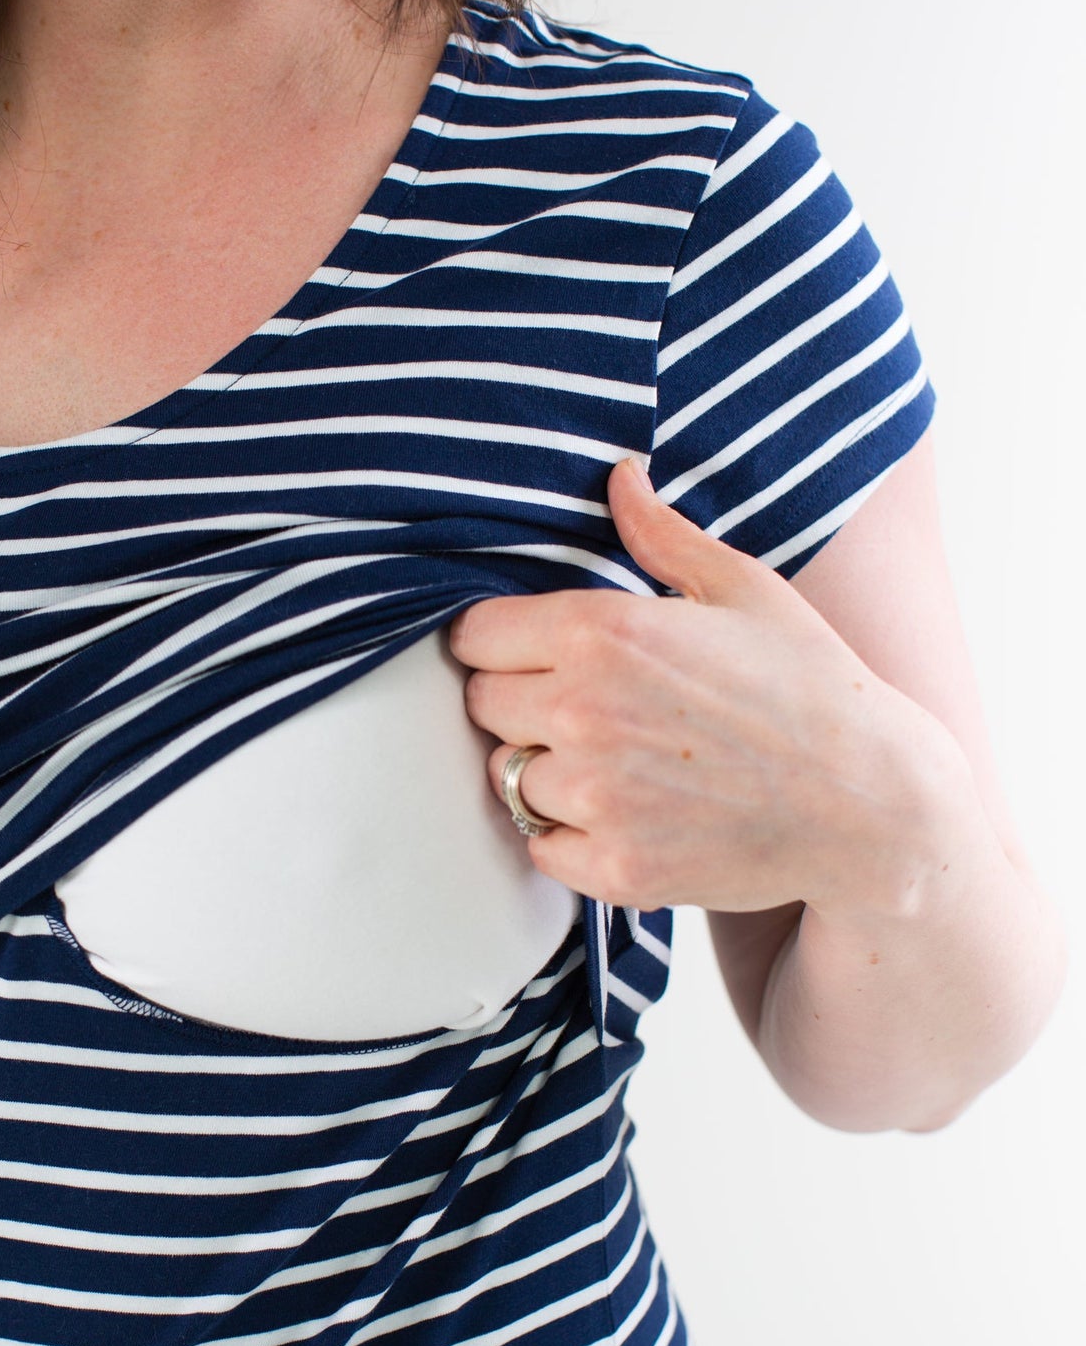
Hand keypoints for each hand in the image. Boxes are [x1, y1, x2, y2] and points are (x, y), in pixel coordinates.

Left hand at [448, 457, 945, 917]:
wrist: (871, 802)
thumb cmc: (813, 687)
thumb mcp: (744, 590)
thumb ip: (663, 534)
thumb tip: (621, 477)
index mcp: (602, 631)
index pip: (473, 636)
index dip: (501, 642)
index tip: (536, 652)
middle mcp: (584, 712)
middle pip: (483, 704)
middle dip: (522, 701)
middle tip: (589, 707)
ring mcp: (597, 796)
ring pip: (507, 777)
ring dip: (544, 770)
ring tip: (615, 761)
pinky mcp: (615, 868)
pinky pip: (541, 849)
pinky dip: (570, 838)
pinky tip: (626, 814)